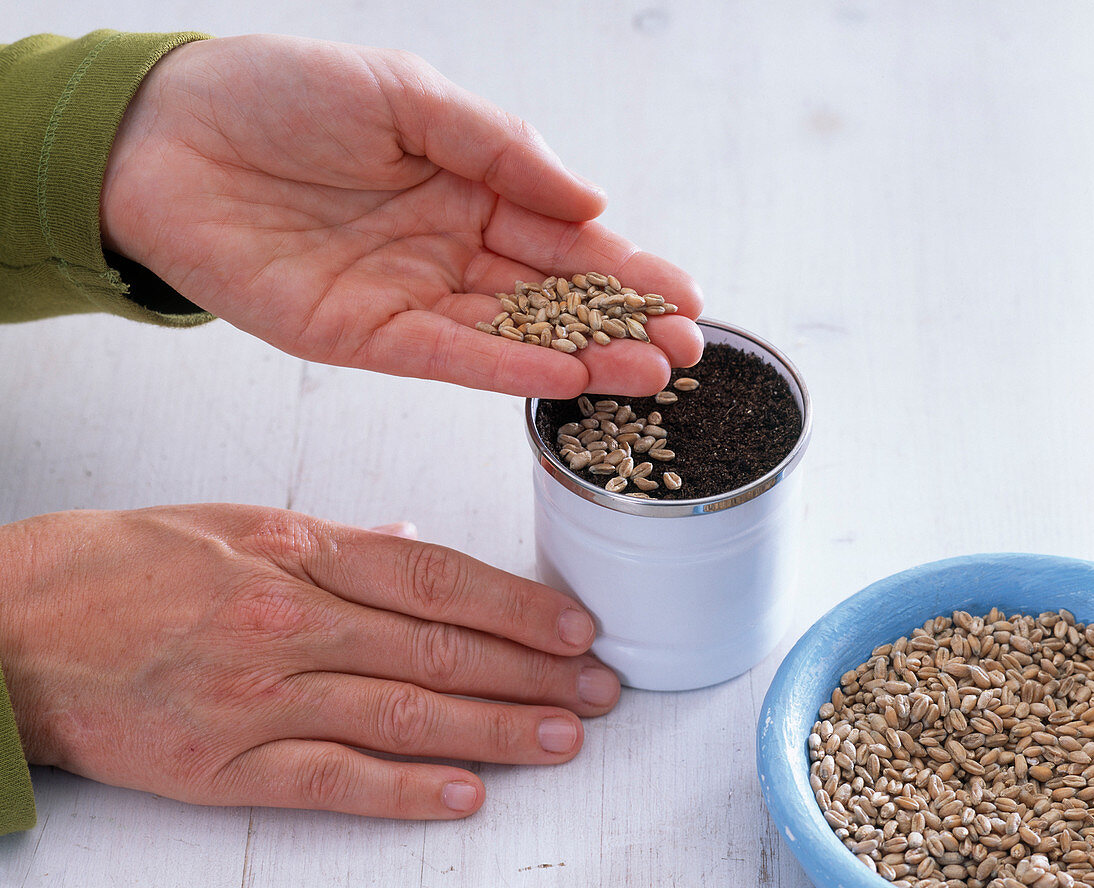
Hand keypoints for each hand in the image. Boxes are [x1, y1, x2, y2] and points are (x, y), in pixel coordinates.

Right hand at [0, 505, 619, 818]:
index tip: (575, 626)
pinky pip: (331, 778)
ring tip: (562, 738)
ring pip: (404, 711)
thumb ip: (338, 541)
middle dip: (532, 672)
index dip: (518, 605)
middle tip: (598, 690)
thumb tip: (411, 542)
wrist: (21, 622)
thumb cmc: (129, 565)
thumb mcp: (241, 524)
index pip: (438, 577)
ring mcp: (260, 693)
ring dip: (494, 729)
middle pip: (440, 646)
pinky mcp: (223, 763)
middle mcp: (291, 618)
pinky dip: (402, 789)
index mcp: (301, 550)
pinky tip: (462, 794)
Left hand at [100, 35, 703, 396]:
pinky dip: (507, 368)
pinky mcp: (364, 337)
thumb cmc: (278, 94)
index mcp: (467, 185)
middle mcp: (448, 248)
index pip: (565, 236)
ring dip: (583, 357)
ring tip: (649, 374)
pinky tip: (564, 377)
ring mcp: (410, 297)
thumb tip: (591, 201)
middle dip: (623, 324)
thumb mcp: (407, 93)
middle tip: (688, 352)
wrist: (165, 136)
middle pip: (552, 297)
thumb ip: (501, 147)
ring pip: (513, 336)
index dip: (628, 266)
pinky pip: (449, 357)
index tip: (688, 295)